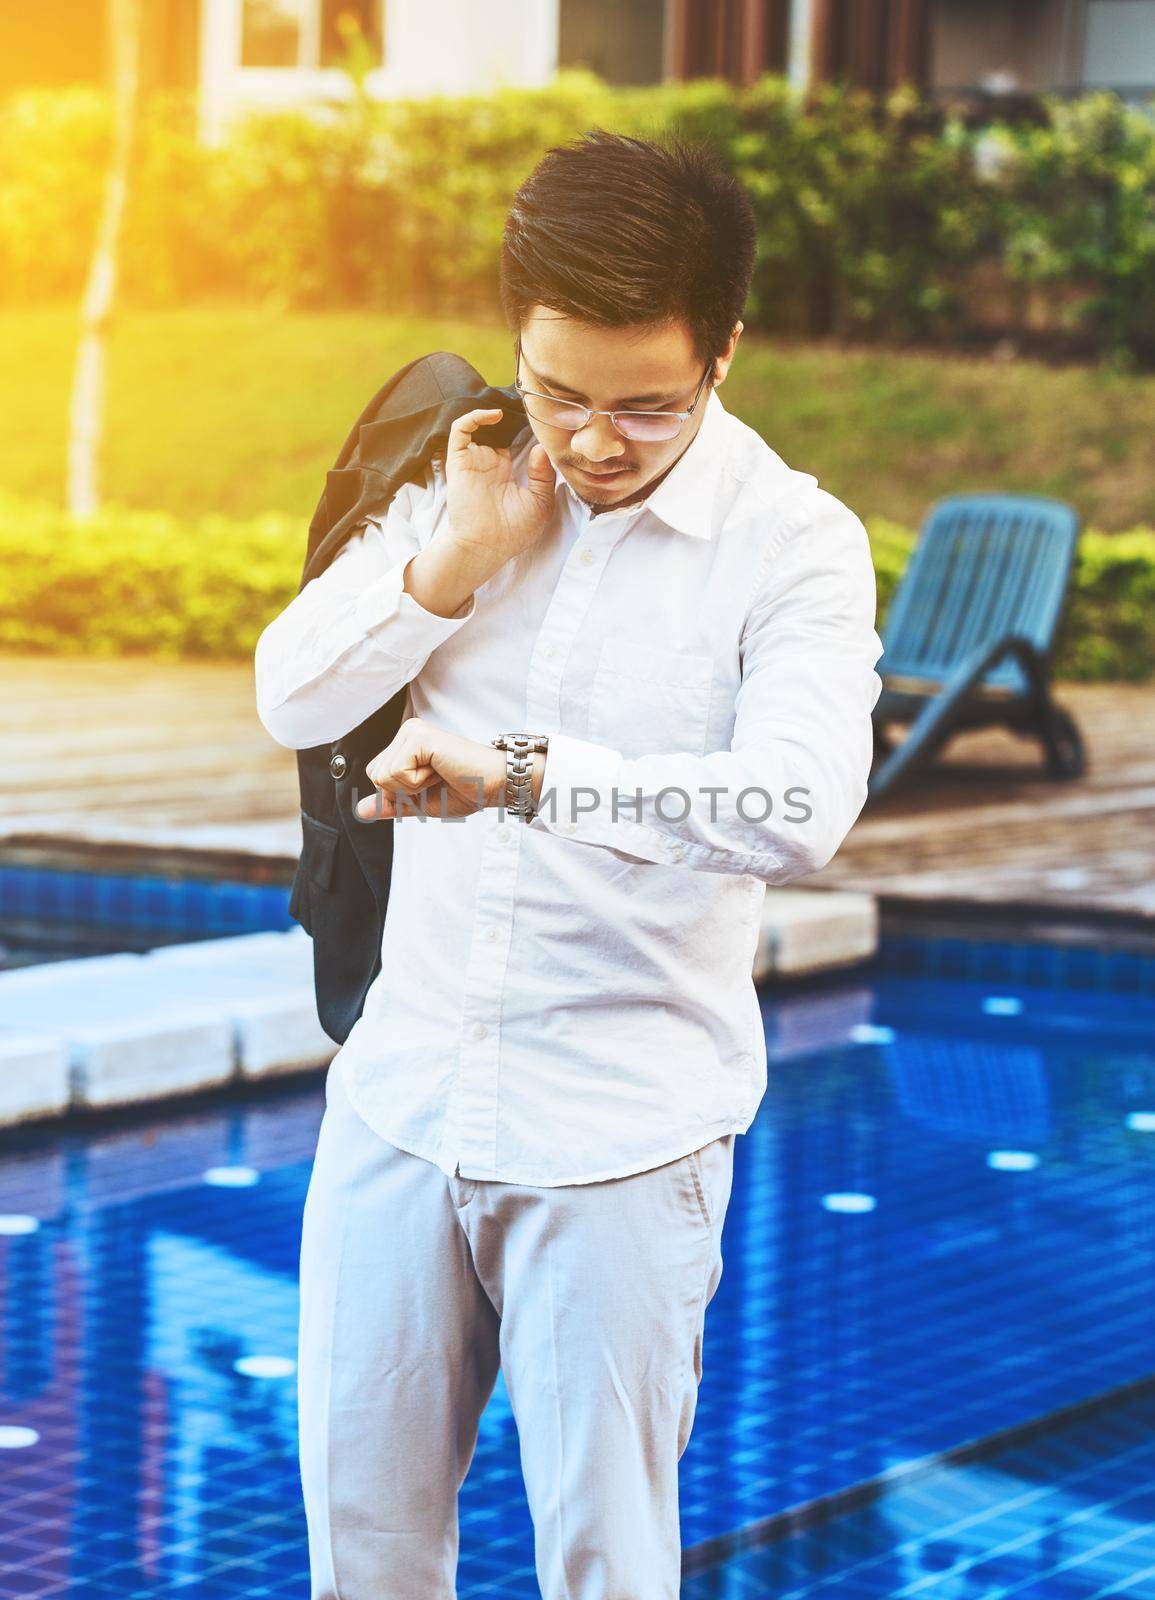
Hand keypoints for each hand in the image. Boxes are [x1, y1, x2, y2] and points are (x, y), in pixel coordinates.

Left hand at [354, 717, 505, 821]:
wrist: (493, 786)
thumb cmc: (465, 790)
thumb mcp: (420, 803)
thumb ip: (391, 804)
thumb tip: (360, 810)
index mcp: (405, 743)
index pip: (376, 776)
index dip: (400, 793)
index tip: (431, 783)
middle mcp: (406, 731)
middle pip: (375, 775)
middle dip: (403, 790)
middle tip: (435, 780)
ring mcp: (411, 731)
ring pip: (382, 775)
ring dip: (412, 786)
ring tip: (438, 774)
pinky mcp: (418, 736)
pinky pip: (395, 772)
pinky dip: (417, 782)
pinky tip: (439, 771)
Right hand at [443, 406, 555, 572]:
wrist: (486, 546)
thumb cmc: (514, 533)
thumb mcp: (541, 504)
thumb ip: (544, 476)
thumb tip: (541, 448)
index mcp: (506, 473)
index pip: (514, 443)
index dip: (524, 430)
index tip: (541, 421)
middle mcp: (488, 465)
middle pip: (497, 431)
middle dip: (510, 416)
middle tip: (528, 405)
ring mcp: (474, 461)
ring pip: (478, 426)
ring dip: (492, 412)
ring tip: (512, 406)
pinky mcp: (459, 461)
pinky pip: (460, 430)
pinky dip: (474, 416)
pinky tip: (494, 416)